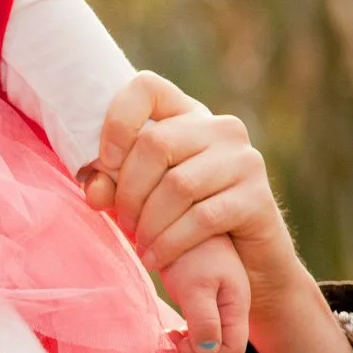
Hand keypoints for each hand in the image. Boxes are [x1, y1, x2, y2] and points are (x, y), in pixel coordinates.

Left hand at [87, 71, 352, 352]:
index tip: (104, 162)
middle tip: (125, 225)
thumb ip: (112, 186)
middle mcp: (221, 128)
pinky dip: (170, 242)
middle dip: (128, 191)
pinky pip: (201, 218)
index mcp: (188, 116)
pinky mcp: (257, 198)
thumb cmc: (181, 223)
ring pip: (178, 185)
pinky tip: (156, 258)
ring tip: (141, 245)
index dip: (117, 120)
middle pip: (155, 142)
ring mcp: (244, 160)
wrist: (243, 265)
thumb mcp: (141, 199)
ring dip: (148, 223)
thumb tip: (94, 188)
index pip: (146, 87)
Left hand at [158, 239, 251, 352]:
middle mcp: (231, 304)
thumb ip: (204, 320)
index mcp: (237, 304)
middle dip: (193, 351)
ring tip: (167, 333)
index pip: (231, 348)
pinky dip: (183, 329)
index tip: (174, 343)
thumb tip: (205, 351)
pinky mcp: (202, 290)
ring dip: (187, 341)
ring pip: (207, 336)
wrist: (186, 212)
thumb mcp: (196, 286)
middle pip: (220, 345)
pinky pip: (197, 323)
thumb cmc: (192, 249)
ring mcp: (218, 297)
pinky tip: (168, 323)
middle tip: (167, 341)